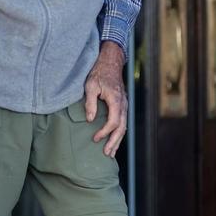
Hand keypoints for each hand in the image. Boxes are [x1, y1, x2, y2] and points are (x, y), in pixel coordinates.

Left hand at [84, 40, 127, 157]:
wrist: (110, 62)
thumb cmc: (99, 73)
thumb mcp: (90, 86)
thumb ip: (90, 103)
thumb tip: (90, 119)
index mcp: (116, 100)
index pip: (113, 121)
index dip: (105, 132)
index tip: (95, 138)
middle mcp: (123, 104)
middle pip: (121, 128)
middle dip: (114, 142)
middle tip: (106, 153)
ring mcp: (125, 105)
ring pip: (124, 126)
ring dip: (118, 140)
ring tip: (111, 152)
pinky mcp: (122, 105)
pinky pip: (123, 122)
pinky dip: (119, 133)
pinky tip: (114, 140)